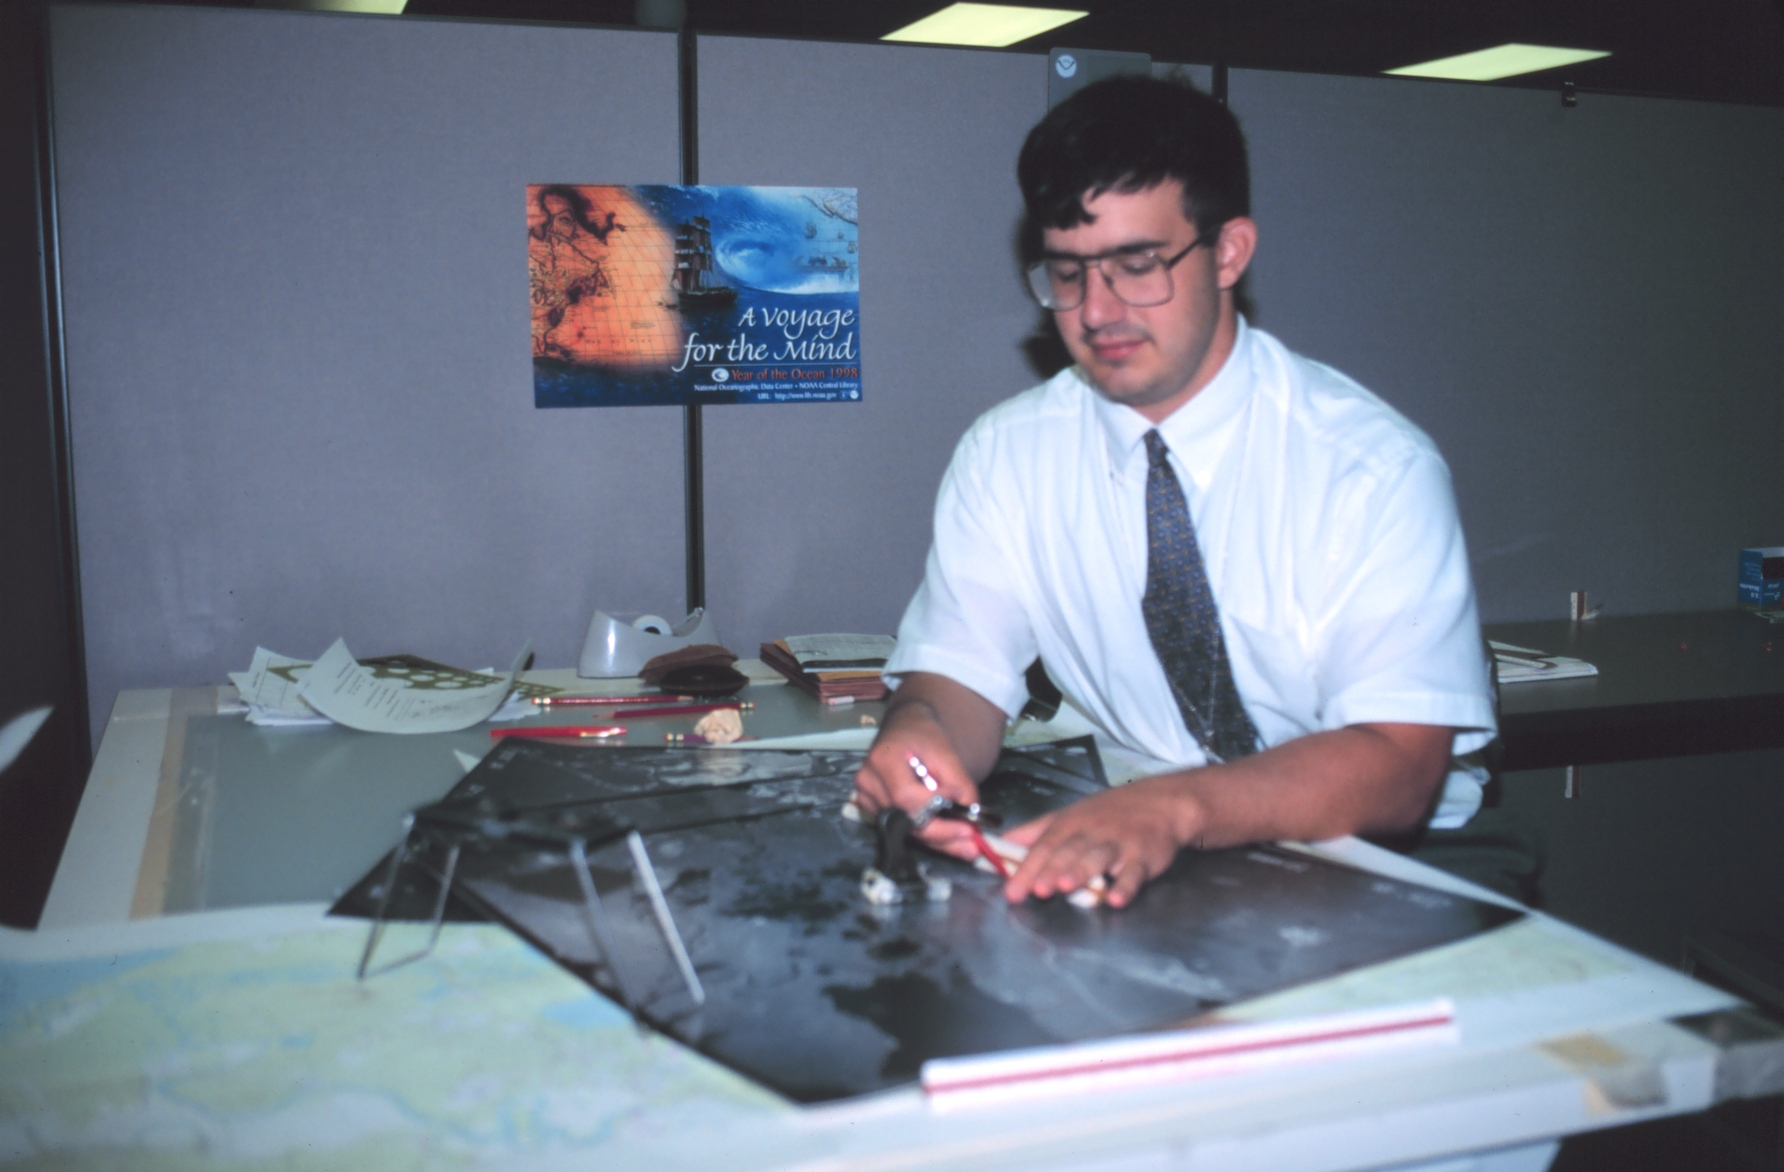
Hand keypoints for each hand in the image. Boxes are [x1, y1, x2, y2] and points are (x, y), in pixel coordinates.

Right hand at [854, 709, 982, 860]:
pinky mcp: (871, 808)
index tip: (965, 818)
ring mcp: (865, 796)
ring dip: (937, 838)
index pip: (906, 797)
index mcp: (883, 760)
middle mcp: (867, 781)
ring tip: (965, 843)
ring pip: (904, 829)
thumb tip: (971, 814)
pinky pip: (901, 828)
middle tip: (971, 842)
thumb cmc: (924, 737)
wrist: (906, 729)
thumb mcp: (947, 752)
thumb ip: (960, 783)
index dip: (935, 811)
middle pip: (904, 819)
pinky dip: (926, 834)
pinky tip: (946, 836)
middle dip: (940, 833)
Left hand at [1001, 776, 1199, 907]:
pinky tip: (1116, 898)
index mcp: (1070, 824)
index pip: (1044, 846)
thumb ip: (1036, 831)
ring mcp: (1119, 843)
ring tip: (1065, 886)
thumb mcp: (1070, 815)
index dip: (1027, 868)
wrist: (1162, 802)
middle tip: (1036, 889)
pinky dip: (1125, 885)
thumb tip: (1002, 843)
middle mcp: (1092, 832)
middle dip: (1051, 870)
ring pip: (1098, 857)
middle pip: (1068, 852)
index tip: (1012, 890)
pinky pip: (1134, 872)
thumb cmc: (1112, 812)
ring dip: (1081, 871)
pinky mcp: (1144, 856)